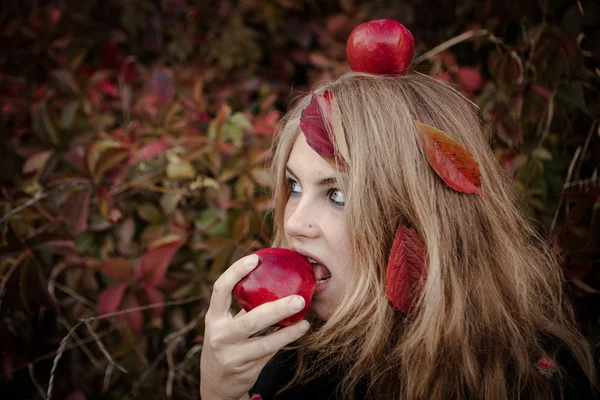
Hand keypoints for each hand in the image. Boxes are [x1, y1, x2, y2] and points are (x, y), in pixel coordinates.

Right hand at [200, 254, 310, 399]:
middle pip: (250, 320)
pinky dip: (286, 339)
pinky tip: (300, 329)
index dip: (235, 272)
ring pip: (264, 342)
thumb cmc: (228, 342)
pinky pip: (270, 352)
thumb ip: (243, 305)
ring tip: (305, 319)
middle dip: (276, 309)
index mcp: (214, 317)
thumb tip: (273, 275)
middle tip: (299, 299)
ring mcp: (232, 354)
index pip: (220, 290)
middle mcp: (220, 335)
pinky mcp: (245, 369)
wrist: (217, 384)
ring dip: (288, 330)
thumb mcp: (226, 323)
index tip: (255, 258)